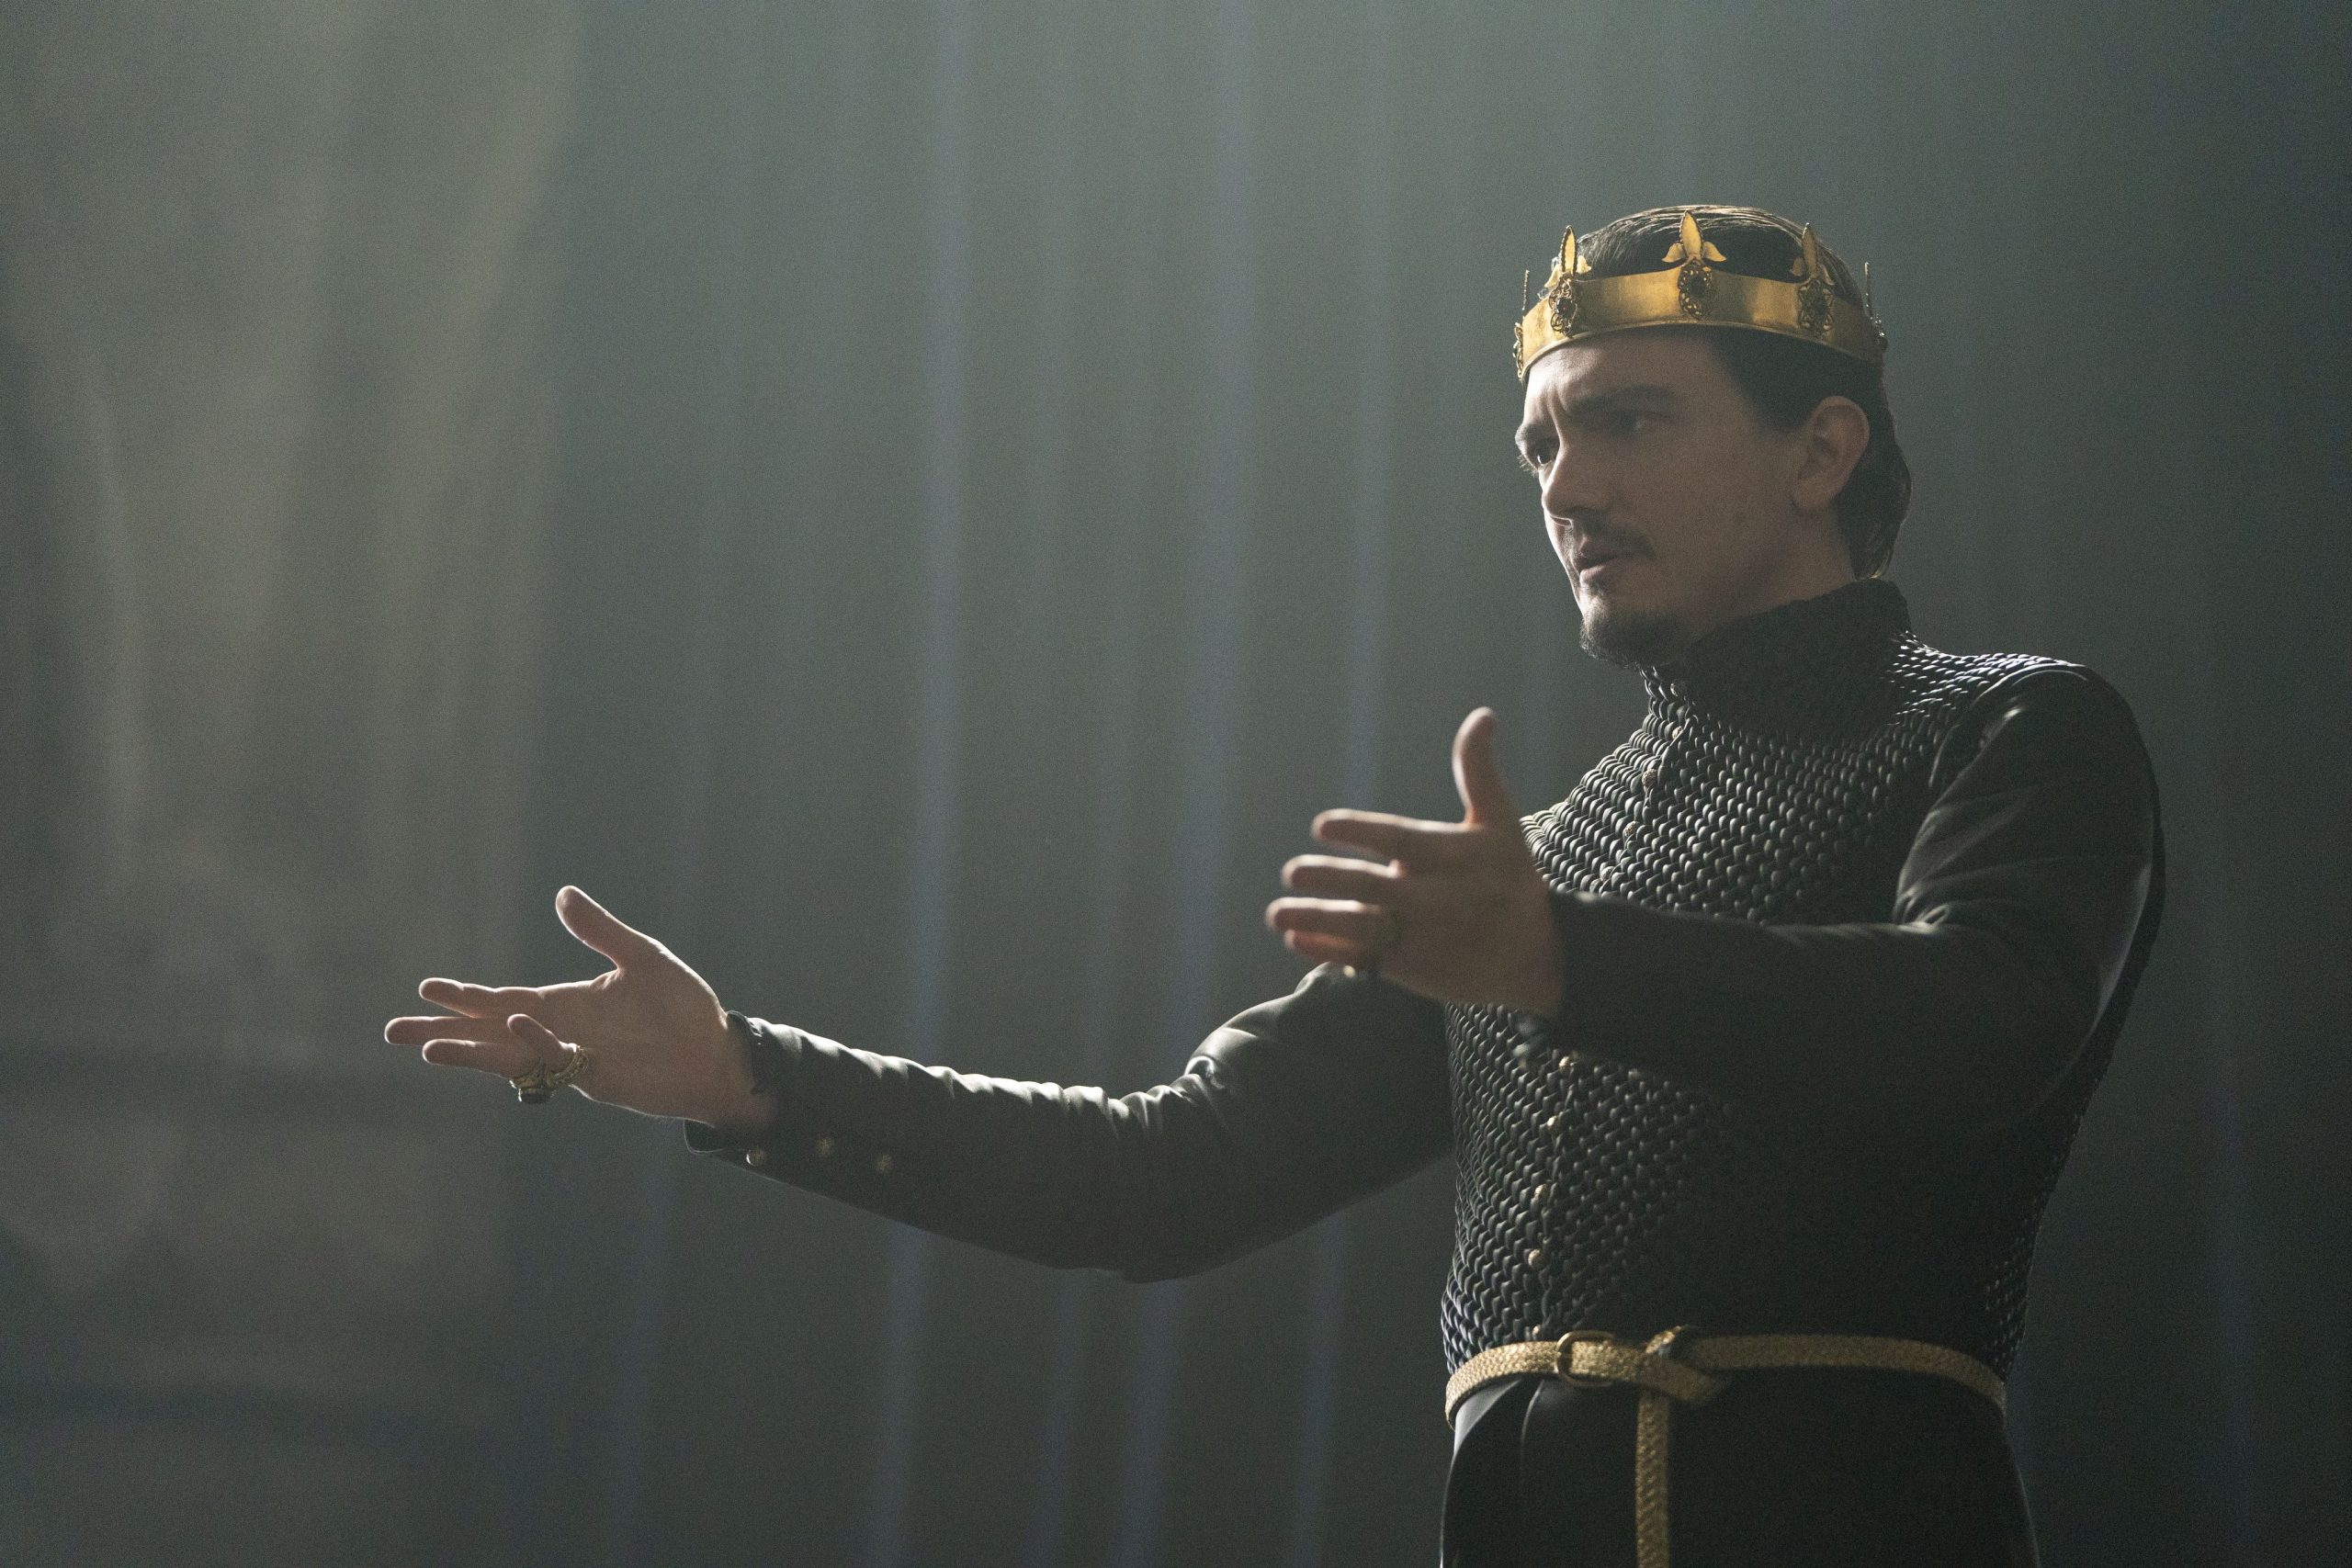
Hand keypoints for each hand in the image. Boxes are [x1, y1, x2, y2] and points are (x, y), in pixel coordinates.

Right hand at [383, 886, 772, 1135]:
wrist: (718, 1052)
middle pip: (491, 1031)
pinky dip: (533, 1042)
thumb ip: (601, 931)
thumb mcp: (642, 959)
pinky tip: (512, 1025)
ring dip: (470, 1052)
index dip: (466, 996)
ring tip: (428, 1050)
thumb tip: (562, 894)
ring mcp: (575, 1057)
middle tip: (392, 1031)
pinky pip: (555, 1058)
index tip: (426, 989)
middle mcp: (562, 1032)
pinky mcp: (596, 1077)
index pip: (504, 1000)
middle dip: (445, 1030)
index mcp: (567, 1004)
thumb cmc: (684, 1009)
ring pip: (510, 1055)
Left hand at [1266, 708, 1564, 1015]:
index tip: (1322, 825)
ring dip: (1318, 921)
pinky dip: (1331, 952)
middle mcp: (1434, 898)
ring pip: (1362, 928)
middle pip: (1375, 889)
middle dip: (1331, 881)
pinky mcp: (1413, 968)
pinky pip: (1366, 960)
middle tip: (1292, 871)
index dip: (1361, 832)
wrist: (1535, 957)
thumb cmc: (1510, 878)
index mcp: (1451, 857)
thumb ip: (1477, 771)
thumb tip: (1482, 714)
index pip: (1400, 840)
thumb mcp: (1500, 823)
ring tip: (1276, 913)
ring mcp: (1421, 936)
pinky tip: (1298, 939)